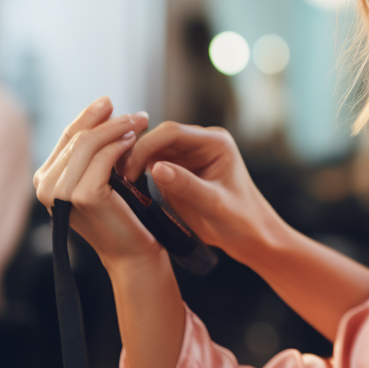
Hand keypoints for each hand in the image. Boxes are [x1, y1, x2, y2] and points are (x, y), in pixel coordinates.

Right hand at [33, 97, 158, 268]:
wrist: (130, 252)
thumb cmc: (119, 215)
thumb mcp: (98, 178)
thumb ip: (90, 153)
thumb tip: (104, 111)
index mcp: (44, 180)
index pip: (66, 136)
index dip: (89, 115)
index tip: (110, 102)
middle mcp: (45, 186)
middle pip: (77, 137)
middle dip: (108, 120)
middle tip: (138, 114)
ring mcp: (62, 193)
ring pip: (89, 144)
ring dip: (118, 129)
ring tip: (140, 124)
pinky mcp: (84, 196)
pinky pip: (103, 159)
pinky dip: (120, 145)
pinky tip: (135, 141)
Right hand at [119, 121, 279, 258]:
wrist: (250, 235)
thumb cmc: (241, 220)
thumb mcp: (214, 204)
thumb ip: (187, 185)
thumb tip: (156, 168)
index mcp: (215, 142)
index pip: (171, 132)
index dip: (145, 146)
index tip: (128, 171)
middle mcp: (201, 142)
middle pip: (157, 137)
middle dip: (135, 154)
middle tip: (118, 178)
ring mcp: (189, 154)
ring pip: (151, 149)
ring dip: (134, 162)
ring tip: (119, 183)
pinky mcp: (179, 168)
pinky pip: (152, 162)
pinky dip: (138, 172)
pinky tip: (127, 186)